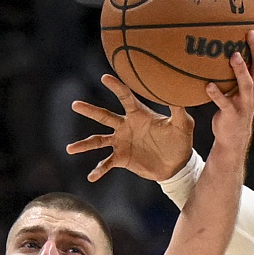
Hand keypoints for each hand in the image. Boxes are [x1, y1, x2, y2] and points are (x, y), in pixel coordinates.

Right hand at [68, 75, 193, 182]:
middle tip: (75, 104)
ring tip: (70, 148)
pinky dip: (99, 170)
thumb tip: (179, 93)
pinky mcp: (122, 159)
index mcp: (138, 114)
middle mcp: (125, 126)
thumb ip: (179, 110)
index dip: (116, 87)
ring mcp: (121, 142)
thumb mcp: (183, 125)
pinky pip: (107, 164)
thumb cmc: (180, 141)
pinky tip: (92, 177)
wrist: (176, 165)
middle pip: (104, 116)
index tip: (104, 78)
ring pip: (99, 140)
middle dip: (90, 111)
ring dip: (84, 144)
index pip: (125, 97)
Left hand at [206, 14, 253, 159]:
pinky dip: (217, 94)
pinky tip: (208, 85)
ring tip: (233, 56)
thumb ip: (233, 63)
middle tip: (250, 31)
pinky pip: (224, 103)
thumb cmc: (233, 103)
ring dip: (241, 70)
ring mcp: (244, 102)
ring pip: (247, 84)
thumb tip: (218, 36)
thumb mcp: (237, 82)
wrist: (233, 136)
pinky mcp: (232, 114)